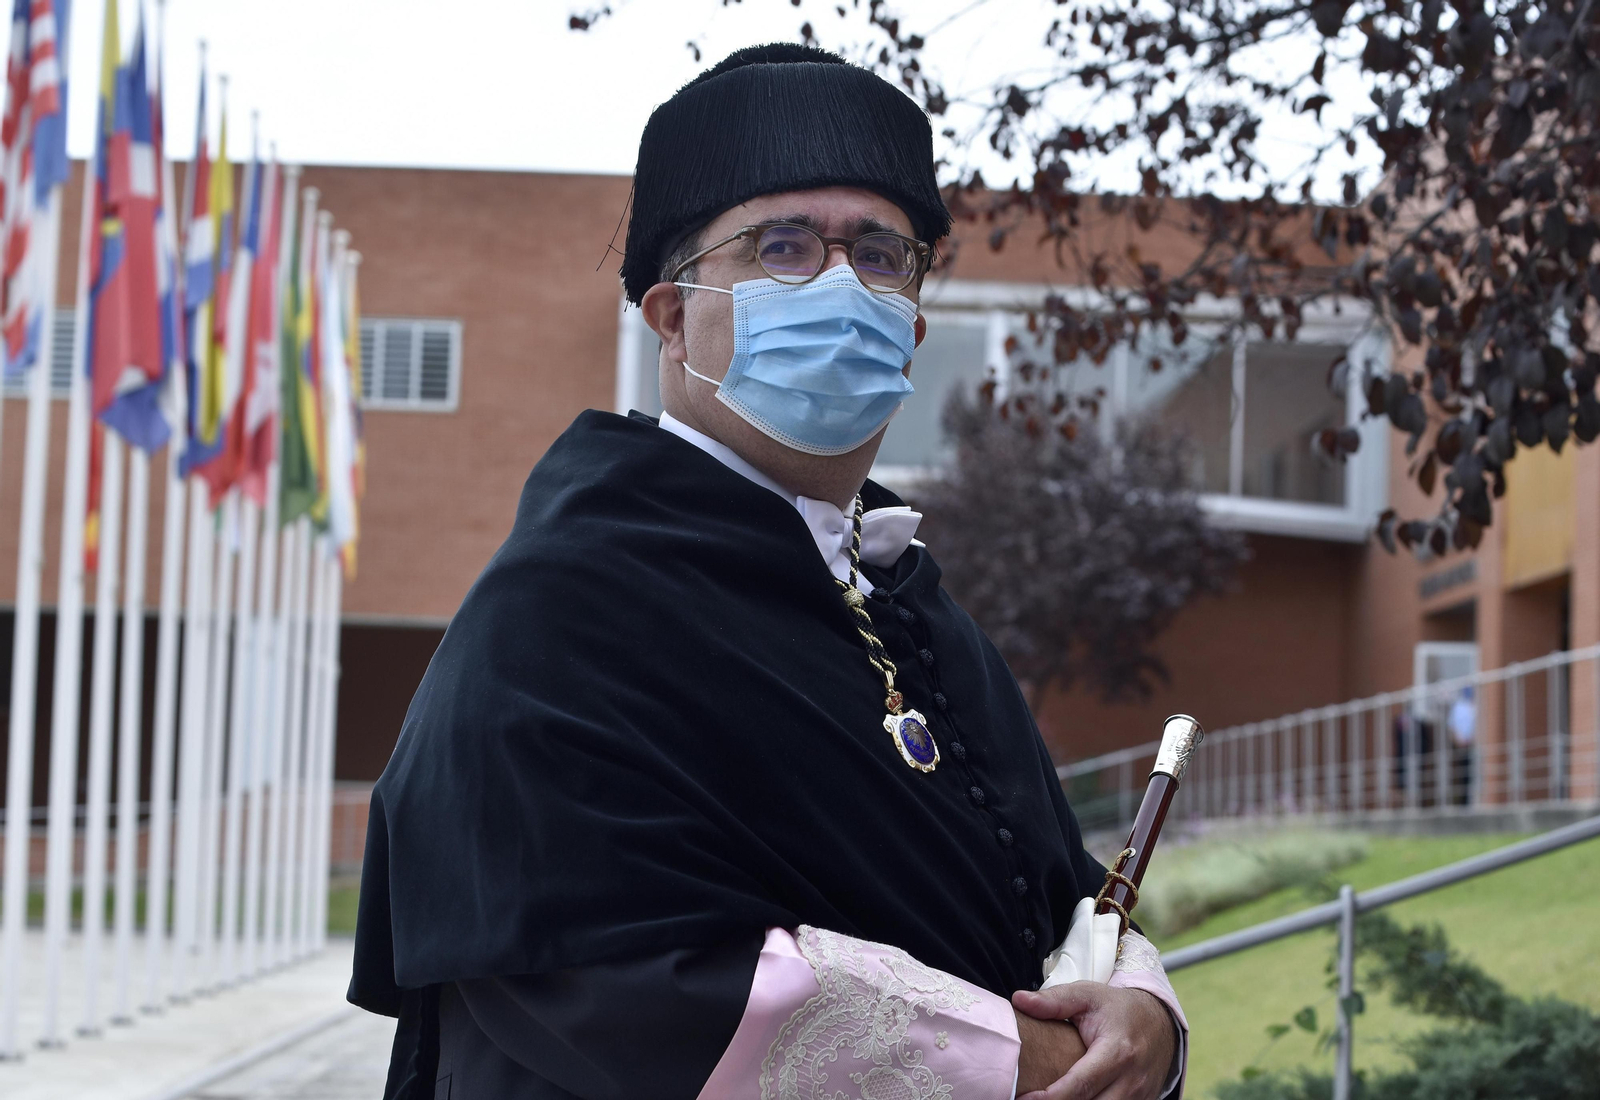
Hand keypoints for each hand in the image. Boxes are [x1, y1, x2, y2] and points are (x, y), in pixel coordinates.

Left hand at [1011, 982, 1176, 1099]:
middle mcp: (1132, 1080)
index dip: (1050, 1098)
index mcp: (1118, 1051)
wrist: (1160, 1022)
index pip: (1080, 1085)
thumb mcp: (1087, 995)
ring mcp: (1141, 1096)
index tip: (1023, 1099)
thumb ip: (1054, 1000)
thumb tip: (1019, 1000)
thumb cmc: (1117, 1008)